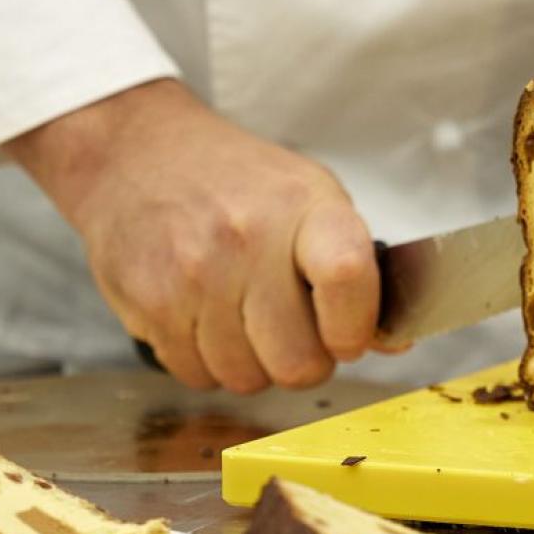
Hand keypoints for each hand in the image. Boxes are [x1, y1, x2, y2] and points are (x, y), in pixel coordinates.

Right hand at [7, 79, 380, 392]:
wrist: (137, 155)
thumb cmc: (237, 181)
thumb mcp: (310, 198)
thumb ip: (357, 270)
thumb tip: (396, 341)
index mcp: (304, 207)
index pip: (347, 276)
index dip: (355, 327)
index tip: (349, 337)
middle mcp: (247, 240)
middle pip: (297, 361)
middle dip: (304, 360)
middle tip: (294, 332)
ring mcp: (194, 276)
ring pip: (246, 378)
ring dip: (253, 363)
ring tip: (244, 316)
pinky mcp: (150, 305)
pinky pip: (197, 376)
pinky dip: (207, 362)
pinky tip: (206, 317)